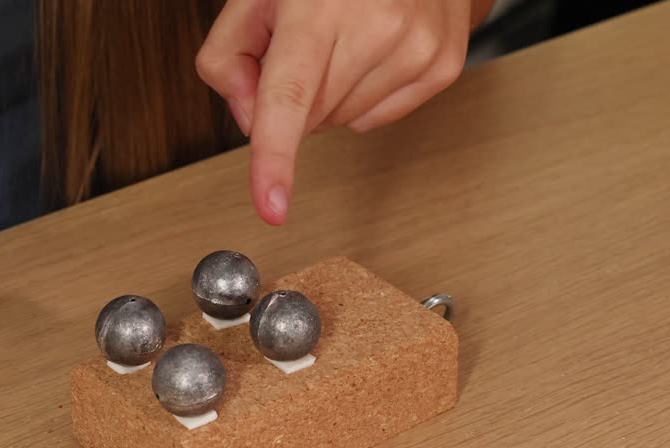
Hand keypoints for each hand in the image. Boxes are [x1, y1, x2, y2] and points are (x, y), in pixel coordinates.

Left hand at [196, 0, 487, 225]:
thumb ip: (229, 54)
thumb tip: (248, 119)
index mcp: (320, 6)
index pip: (290, 97)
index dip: (275, 158)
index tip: (272, 206)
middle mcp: (376, 27)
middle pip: (310, 118)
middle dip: (294, 96)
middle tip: (304, 44)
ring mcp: (416, 49)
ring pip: (342, 123)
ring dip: (329, 97)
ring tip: (343, 39)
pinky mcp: (441, 66)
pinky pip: (375, 118)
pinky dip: (362, 97)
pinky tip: (369, 53)